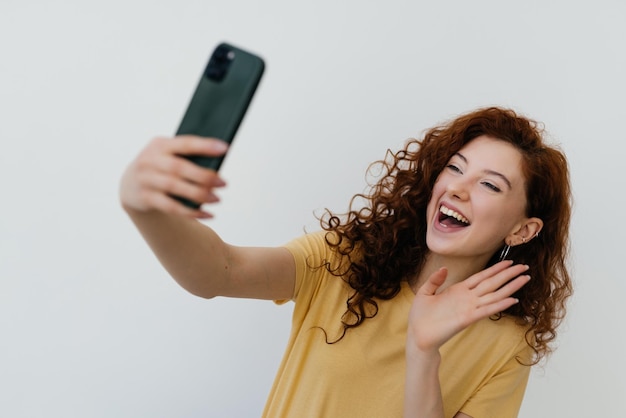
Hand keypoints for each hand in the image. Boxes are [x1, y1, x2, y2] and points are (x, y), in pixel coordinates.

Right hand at [119, 135, 227, 217]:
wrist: (129, 184)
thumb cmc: (161, 166)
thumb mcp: (167, 155)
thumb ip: (187, 157)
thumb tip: (216, 167)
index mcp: (160, 145)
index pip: (184, 143)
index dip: (204, 145)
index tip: (225, 148)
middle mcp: (149, 160)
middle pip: (179, 168)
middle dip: (204, 176)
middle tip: (223, 183)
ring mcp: (145, 180)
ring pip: (175, 187)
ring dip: (199, 194)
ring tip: (217, 199)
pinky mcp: (145, 198)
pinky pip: (171, 207)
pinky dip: (191, 212)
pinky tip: (208, 214)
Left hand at [407, 261, 530, 353]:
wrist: (418, 335)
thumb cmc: (420, 316)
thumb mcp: (424, 293)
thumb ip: (435, 280)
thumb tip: (444, 268)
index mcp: (458, 290)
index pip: (481, 276)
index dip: (495, 269)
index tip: (509, 261)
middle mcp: (467, 298)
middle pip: (492, 283)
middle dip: (509, 274)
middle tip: (524, 267)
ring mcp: (469, 308)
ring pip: (494, 295)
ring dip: (510, 287)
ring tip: (524, 279)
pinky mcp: (467, 318)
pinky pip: (486, 310)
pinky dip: (499, 305)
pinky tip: (512, 300)